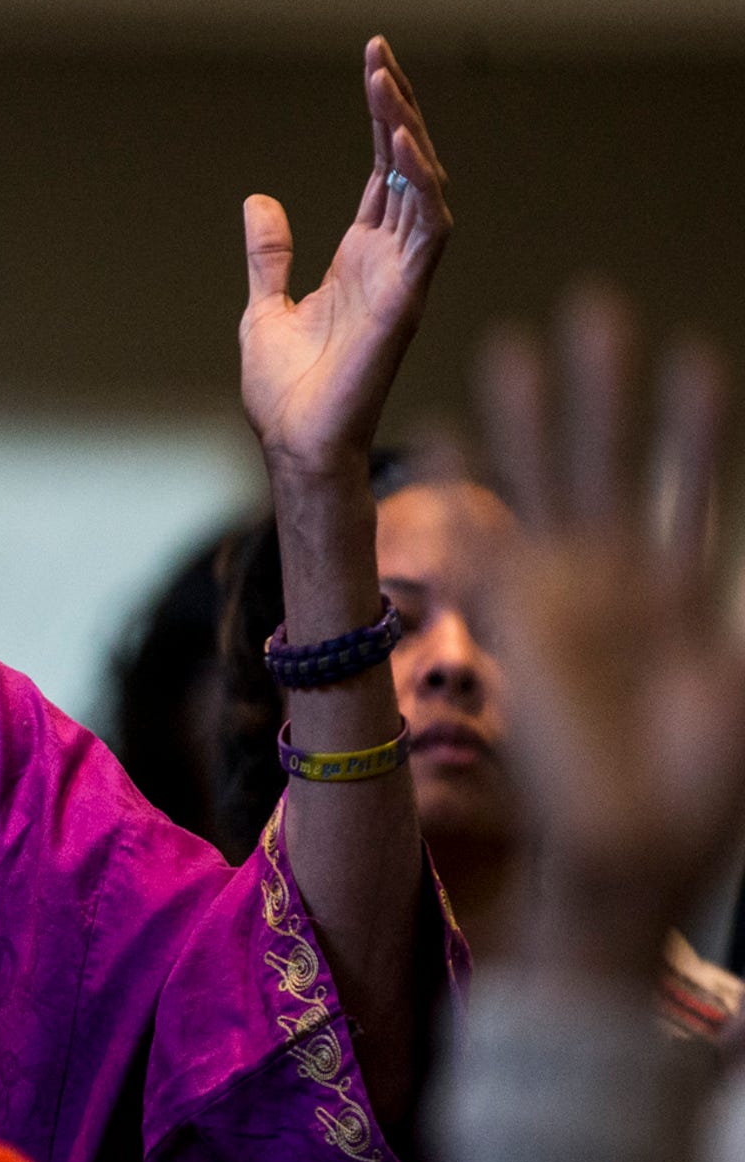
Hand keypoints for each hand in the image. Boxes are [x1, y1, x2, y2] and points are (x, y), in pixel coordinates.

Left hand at [240, 37, 452, 483]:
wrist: (293, 444)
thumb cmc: (287, 392)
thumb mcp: (265, 307)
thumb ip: (270, 256)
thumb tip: (259, 202)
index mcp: (361, 258)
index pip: (382, 171)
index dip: (382, 118)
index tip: (373, 64)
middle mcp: (390, 260)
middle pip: (407, 166)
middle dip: (397, 108)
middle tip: (379, 54)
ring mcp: (403, 277)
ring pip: (424, 187)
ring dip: (407, 134)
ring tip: (385, 83)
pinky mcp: (406, 300)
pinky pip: (427, 231)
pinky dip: (419, 186)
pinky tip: (400, 145)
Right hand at [472, 286, 744, 978]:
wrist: (629, 855)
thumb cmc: (701, 800)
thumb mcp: (744, 697)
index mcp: (680, 598)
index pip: (688, 490)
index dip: (692, 428)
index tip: (694, 357)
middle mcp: (614, 585)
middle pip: (608, 464)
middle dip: (601, 391)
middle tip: (594, 306)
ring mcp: (562, 601)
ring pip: (545, 487)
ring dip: (533, 417)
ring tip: (518, 341)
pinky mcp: (519, 627)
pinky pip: (488, 543)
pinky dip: (466, 490)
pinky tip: (446, 432)